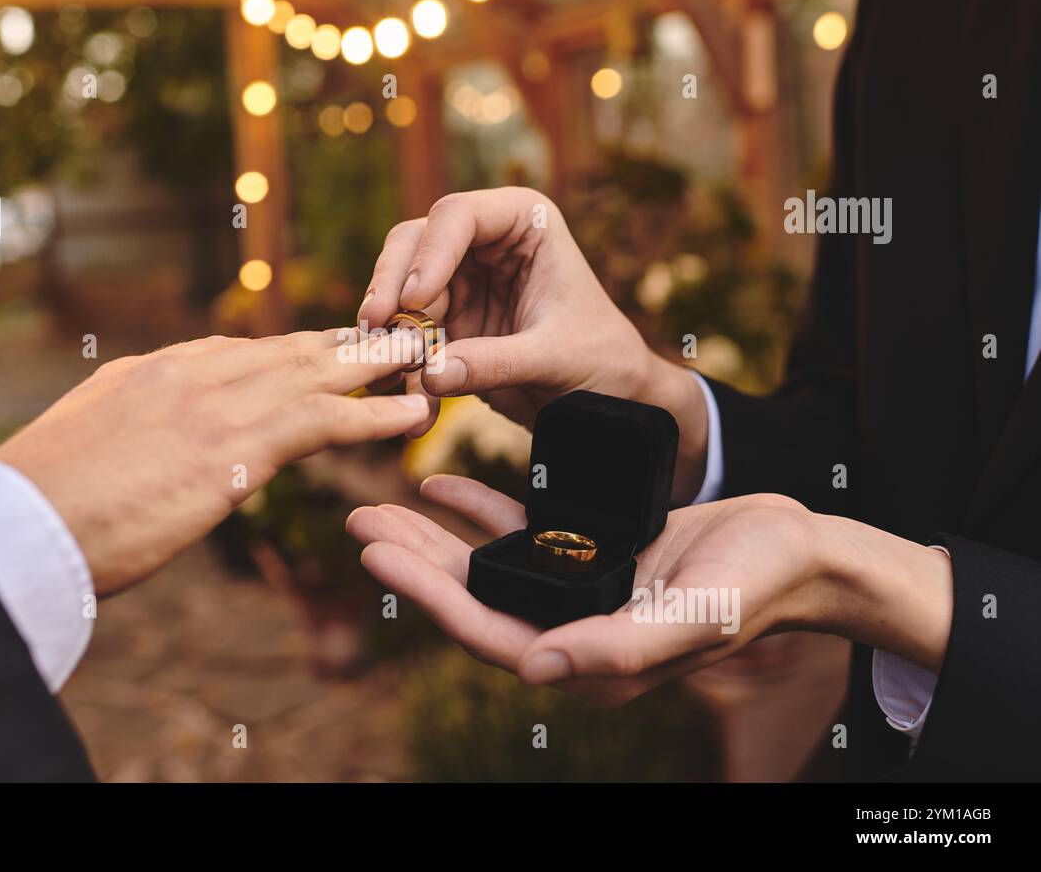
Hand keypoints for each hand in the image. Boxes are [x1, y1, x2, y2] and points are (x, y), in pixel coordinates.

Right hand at [0, 330, 427, 595]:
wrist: (17, 523)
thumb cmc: (42, 501)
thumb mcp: (92, 441)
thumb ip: (137, 424)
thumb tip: (163, 438)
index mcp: (155, 369)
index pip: (242, 351)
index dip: (298, 352)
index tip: (334, 350)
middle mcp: (190, 370)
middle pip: (290, 349)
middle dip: (349, 344)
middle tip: (399, 337)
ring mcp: (213, 401)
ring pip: (316, 372)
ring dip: (378, 367)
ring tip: (427, 361)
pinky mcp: (232, 445)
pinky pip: (322, 421)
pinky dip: (374, 415)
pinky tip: (413, 415)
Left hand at [346, 476, 952, 704]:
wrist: (797, 549)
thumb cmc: (754, 586)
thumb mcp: (692, 616)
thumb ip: (617, 647)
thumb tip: (536, 669)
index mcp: (588, 658)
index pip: (487, 629)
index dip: (427, 595)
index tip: (376, 553)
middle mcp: (572, 629)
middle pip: (472, 596)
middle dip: (413, 562)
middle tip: (358, 522)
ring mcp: (577, 591)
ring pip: (486, 566)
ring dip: (433, 537)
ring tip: (381, 504)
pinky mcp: (589, 555)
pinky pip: (520, 534)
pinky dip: (479, 513)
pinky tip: (443, 486)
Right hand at [357, 187, 711, 499]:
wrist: (608, 397)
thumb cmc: (601, 360)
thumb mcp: (555, 359)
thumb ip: (496, 362)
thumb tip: (430, 373)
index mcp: (523, 222)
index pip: (458, 215)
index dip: (429, 254)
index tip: (416, 301)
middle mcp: (484, 241)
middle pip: (413, 243)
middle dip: (391, 285)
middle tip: (375, 327)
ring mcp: (460, 280)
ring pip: (398, 286)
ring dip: (388, 327)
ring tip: (386, 368)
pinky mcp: (447, 321)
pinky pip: (406, 332)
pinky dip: (399, 361)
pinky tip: (405, 394)